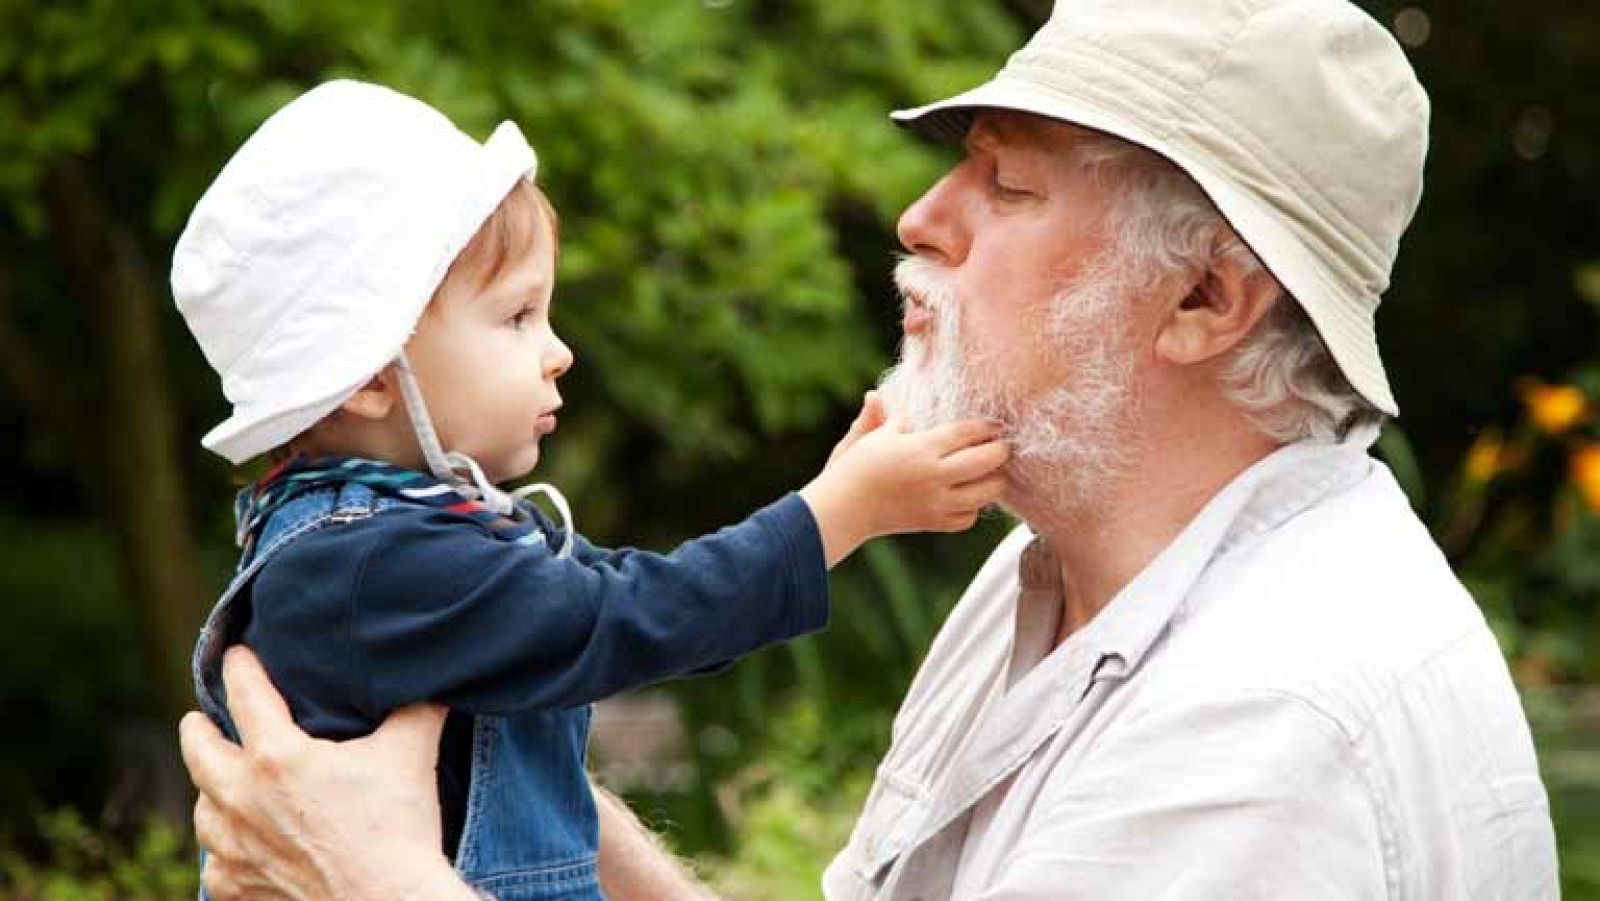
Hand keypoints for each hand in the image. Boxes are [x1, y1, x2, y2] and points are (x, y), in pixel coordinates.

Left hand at [178, 646, 471, 900]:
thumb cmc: (398, 826)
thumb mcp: (410, 751)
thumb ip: (416, 709)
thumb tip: (434, 681)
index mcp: (277, 756)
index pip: (245, 694)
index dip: (240, 667)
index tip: (236, 655)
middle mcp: (242, 799)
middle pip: (199, 752)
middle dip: (197, 731)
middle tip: (196, 721)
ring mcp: (235, 849)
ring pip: (203, 812)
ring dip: (209, 793)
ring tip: (218, 786)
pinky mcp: (240, 888)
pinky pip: (216, 868)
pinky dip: (223, 855)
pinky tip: (236, 850)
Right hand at [801, 395, 1009, 564]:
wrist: (844, 509)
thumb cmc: (853, 468)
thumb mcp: (867, 436)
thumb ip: (879, 415)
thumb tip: (875, 395)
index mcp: (920, 448)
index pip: (966, 433)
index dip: (986, 426)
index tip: (995, 424)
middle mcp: (934, 476)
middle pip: (986, 462)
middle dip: (1001, 451)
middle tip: (1003, 445)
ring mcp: (936, 502)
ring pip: (985, 494)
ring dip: (994, 481)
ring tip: (991, 471)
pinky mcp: (934, 523)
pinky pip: (969, 518)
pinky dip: (974, 507)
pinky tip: (967, 495)